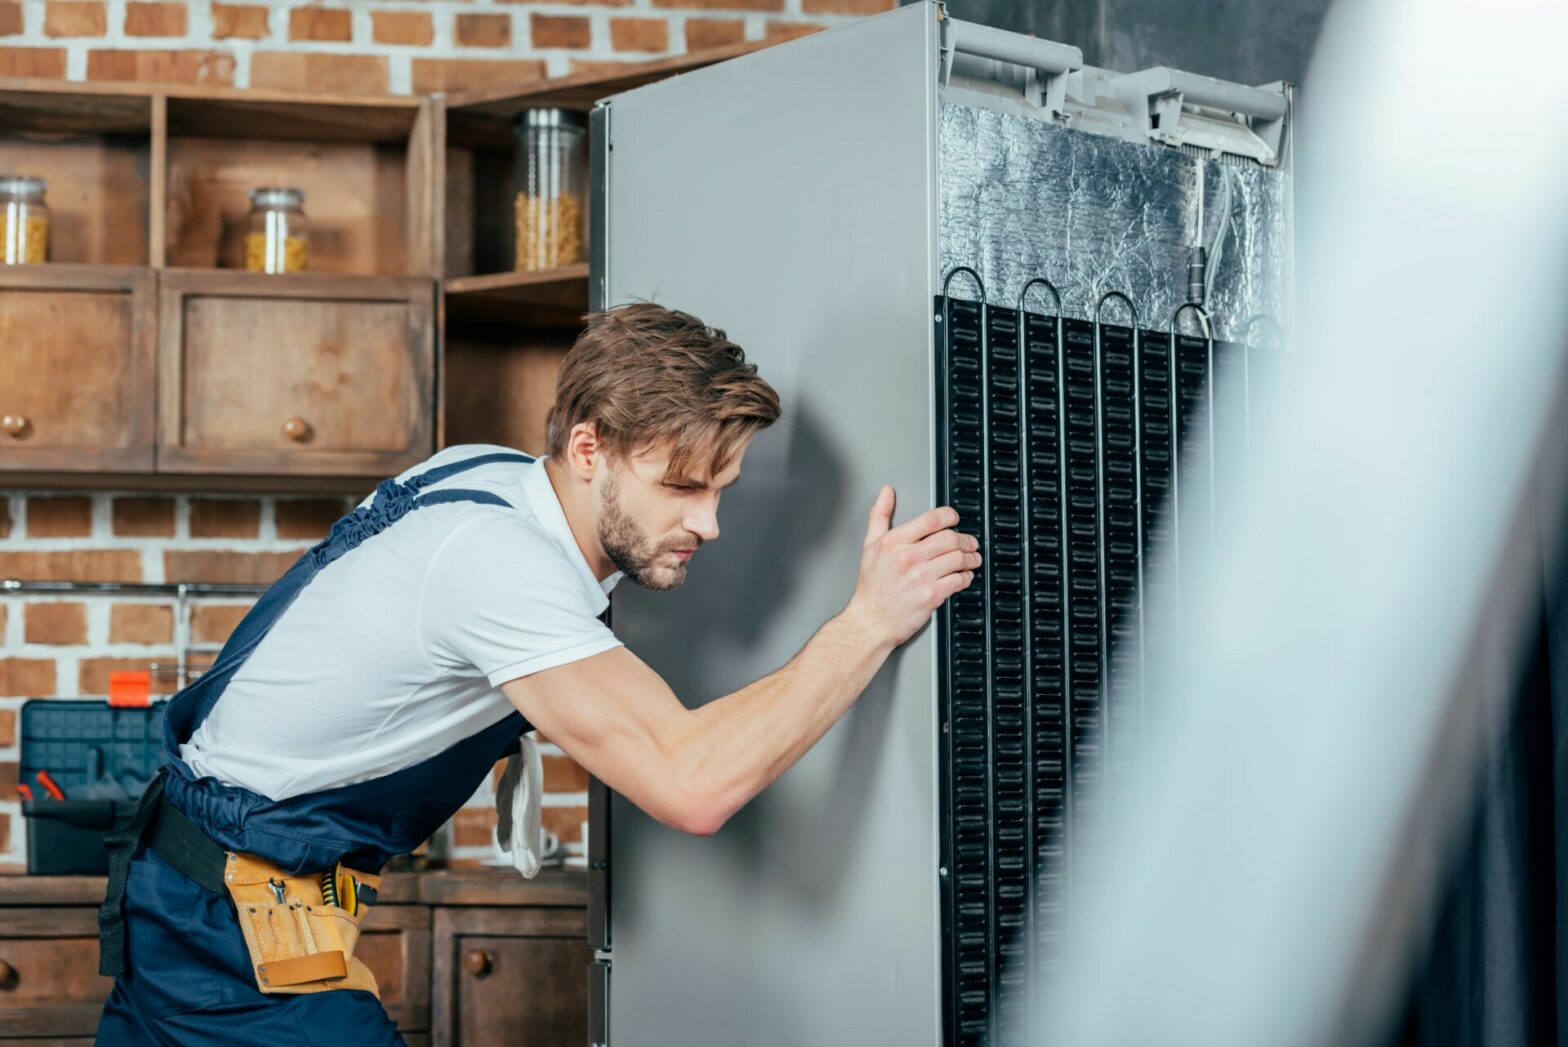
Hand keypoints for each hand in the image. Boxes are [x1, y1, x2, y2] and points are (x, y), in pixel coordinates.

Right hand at [845, 486, 979, 648]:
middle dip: (965, 539)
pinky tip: (964, 576)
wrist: (870, 621)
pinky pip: (959, 580)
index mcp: (894, 542)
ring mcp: (920, 577)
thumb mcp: (870, 545)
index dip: (950, 516)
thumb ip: (879, 516)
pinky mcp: (931, 596)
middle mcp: (908, 557)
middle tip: (969, 542)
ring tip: (971, 559)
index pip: (931, 519)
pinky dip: (966, 577)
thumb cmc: (871, 587)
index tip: (955, 519)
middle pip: (950, 538)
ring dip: (970, 558)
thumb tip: (886, 493)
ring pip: (958, 558)